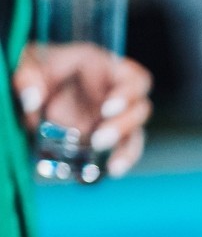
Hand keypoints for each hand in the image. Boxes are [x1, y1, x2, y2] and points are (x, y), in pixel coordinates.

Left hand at [13, 42, 152, 177]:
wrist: (35, 88)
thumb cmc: (36, 68)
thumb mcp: (27, 64)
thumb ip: (27, 78)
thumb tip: (32, 99)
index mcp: (104, 67)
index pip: (134, 78)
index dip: (127, 94)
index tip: (106, 110)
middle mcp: (116, 92)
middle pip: (140, 108)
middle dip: (123, 126)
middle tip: (98, 141)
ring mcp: (115, 116)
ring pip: (137, 133)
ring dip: (127, 150)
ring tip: (112, 167)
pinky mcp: (110, 137)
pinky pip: (125, 150)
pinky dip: (122, 161)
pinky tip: (112, 171)